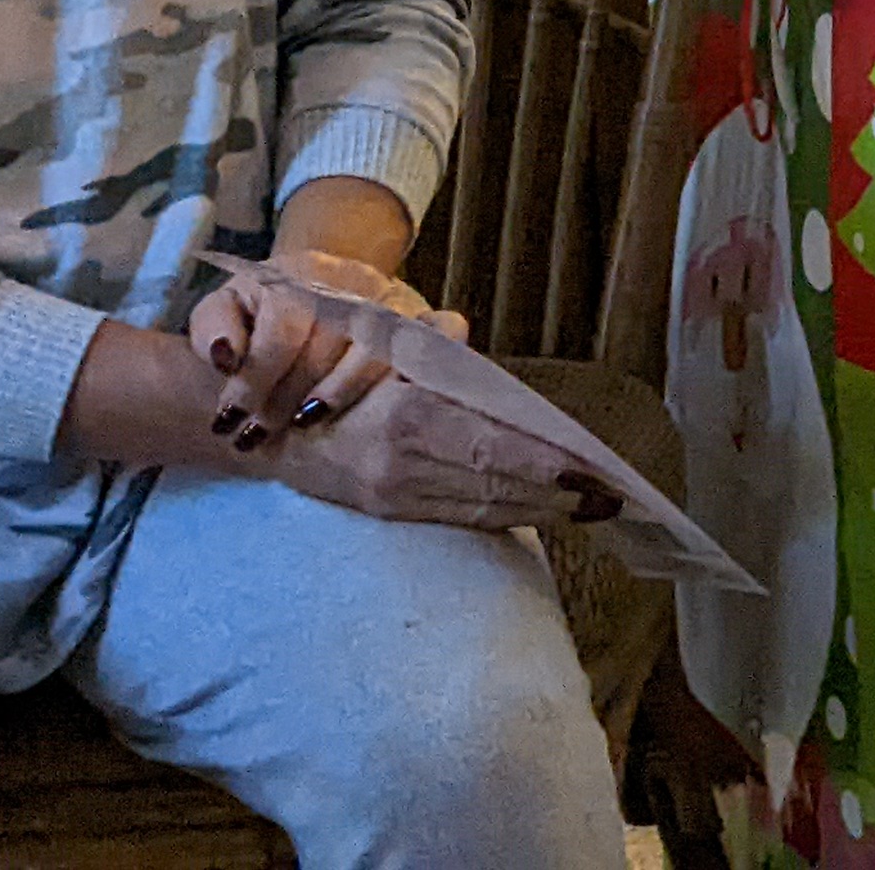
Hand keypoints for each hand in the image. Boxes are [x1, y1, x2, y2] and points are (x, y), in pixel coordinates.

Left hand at [190, 250, 465, 448]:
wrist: (321, 285)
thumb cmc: (266, 311)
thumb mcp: (226, 308)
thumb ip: (214, 327)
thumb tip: (223, 357)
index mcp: (302, 274)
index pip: (286, 324)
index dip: (255, 377)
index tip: (227, 420)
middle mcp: (356, 283)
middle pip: (329, 344)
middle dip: (287, 397)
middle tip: (257, 436)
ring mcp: (397, 302)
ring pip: (380, 350)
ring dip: (341, 394)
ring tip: (306, 424)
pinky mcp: (428, 321)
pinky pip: (448, 334)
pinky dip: (426, 366)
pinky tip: (390, 405)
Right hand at [248, 373, 618, 531]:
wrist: (263, 426)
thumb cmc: (336, 375)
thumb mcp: (388, 356)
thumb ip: (443, 367)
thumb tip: (493, 371)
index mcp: (405, 422)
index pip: (495, 450)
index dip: (548, 466)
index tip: (594, 472)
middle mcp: (400, 465)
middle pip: (497, 484)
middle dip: (557, 494)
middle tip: (610, 496)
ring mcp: (393, 494)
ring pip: (483, 506)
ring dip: (540, 509)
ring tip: (590, 508)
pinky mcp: (388, 511)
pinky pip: (459, 517)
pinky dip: (505, 515)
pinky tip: (539, 512)